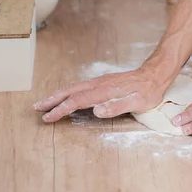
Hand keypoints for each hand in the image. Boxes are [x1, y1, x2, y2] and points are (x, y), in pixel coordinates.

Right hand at [32, 65, 172, 122]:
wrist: (156, 74)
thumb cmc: (149, 91)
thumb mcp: (138, 102)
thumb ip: (117, 106)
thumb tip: (96, 110)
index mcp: (105, 91)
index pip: (78, 101)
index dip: (61, 109)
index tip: (48, 117)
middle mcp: (100, 84)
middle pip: (71, 91)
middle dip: (52, 100)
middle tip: (36, 107)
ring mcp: (100, 81)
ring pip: (74, 87)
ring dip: (58, 95)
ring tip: (44, 102)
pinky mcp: (103, 81)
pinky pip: (81, 86)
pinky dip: (68, 91)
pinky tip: (65, 96)